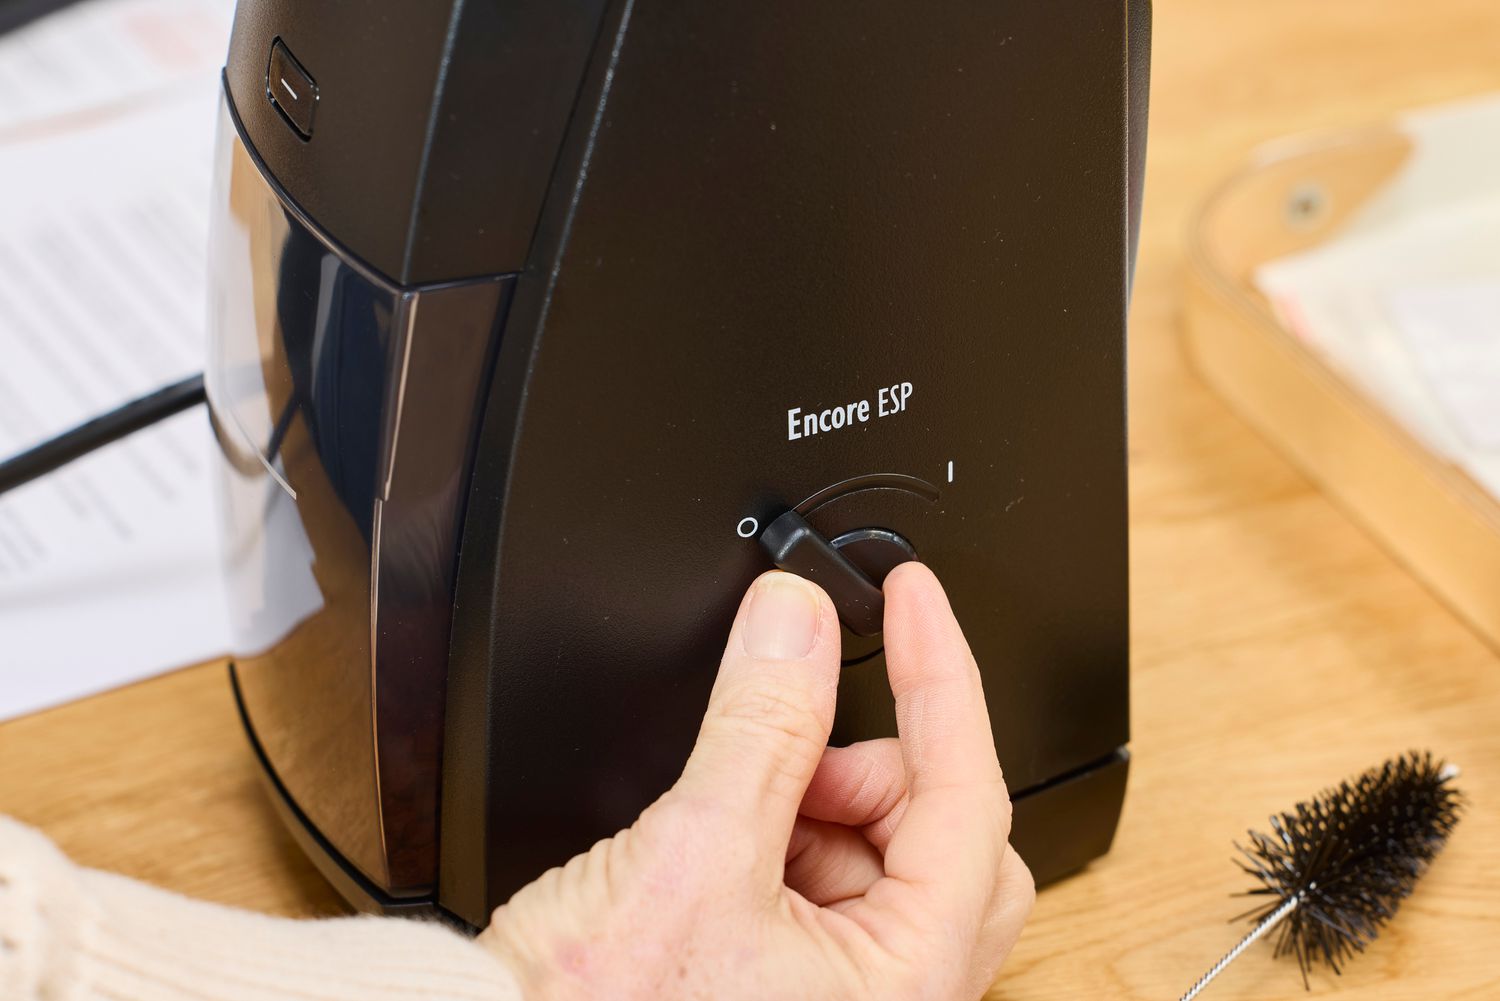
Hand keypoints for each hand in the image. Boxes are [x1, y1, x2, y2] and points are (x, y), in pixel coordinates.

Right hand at [478, 563, 1033, 1000]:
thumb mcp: (693, 853)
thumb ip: (761, 723)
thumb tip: (795, 622)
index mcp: (907, 981)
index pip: (966, 791)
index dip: (940, 674)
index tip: (912, 599)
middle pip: (945, 831)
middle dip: (872, 770)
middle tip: (801, 749)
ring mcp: (853, 1000)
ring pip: (890, 857)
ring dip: (822, 809)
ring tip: (734, 818)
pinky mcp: (802, 990)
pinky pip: (835, 887)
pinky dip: (793, 843)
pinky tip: (726, 851)